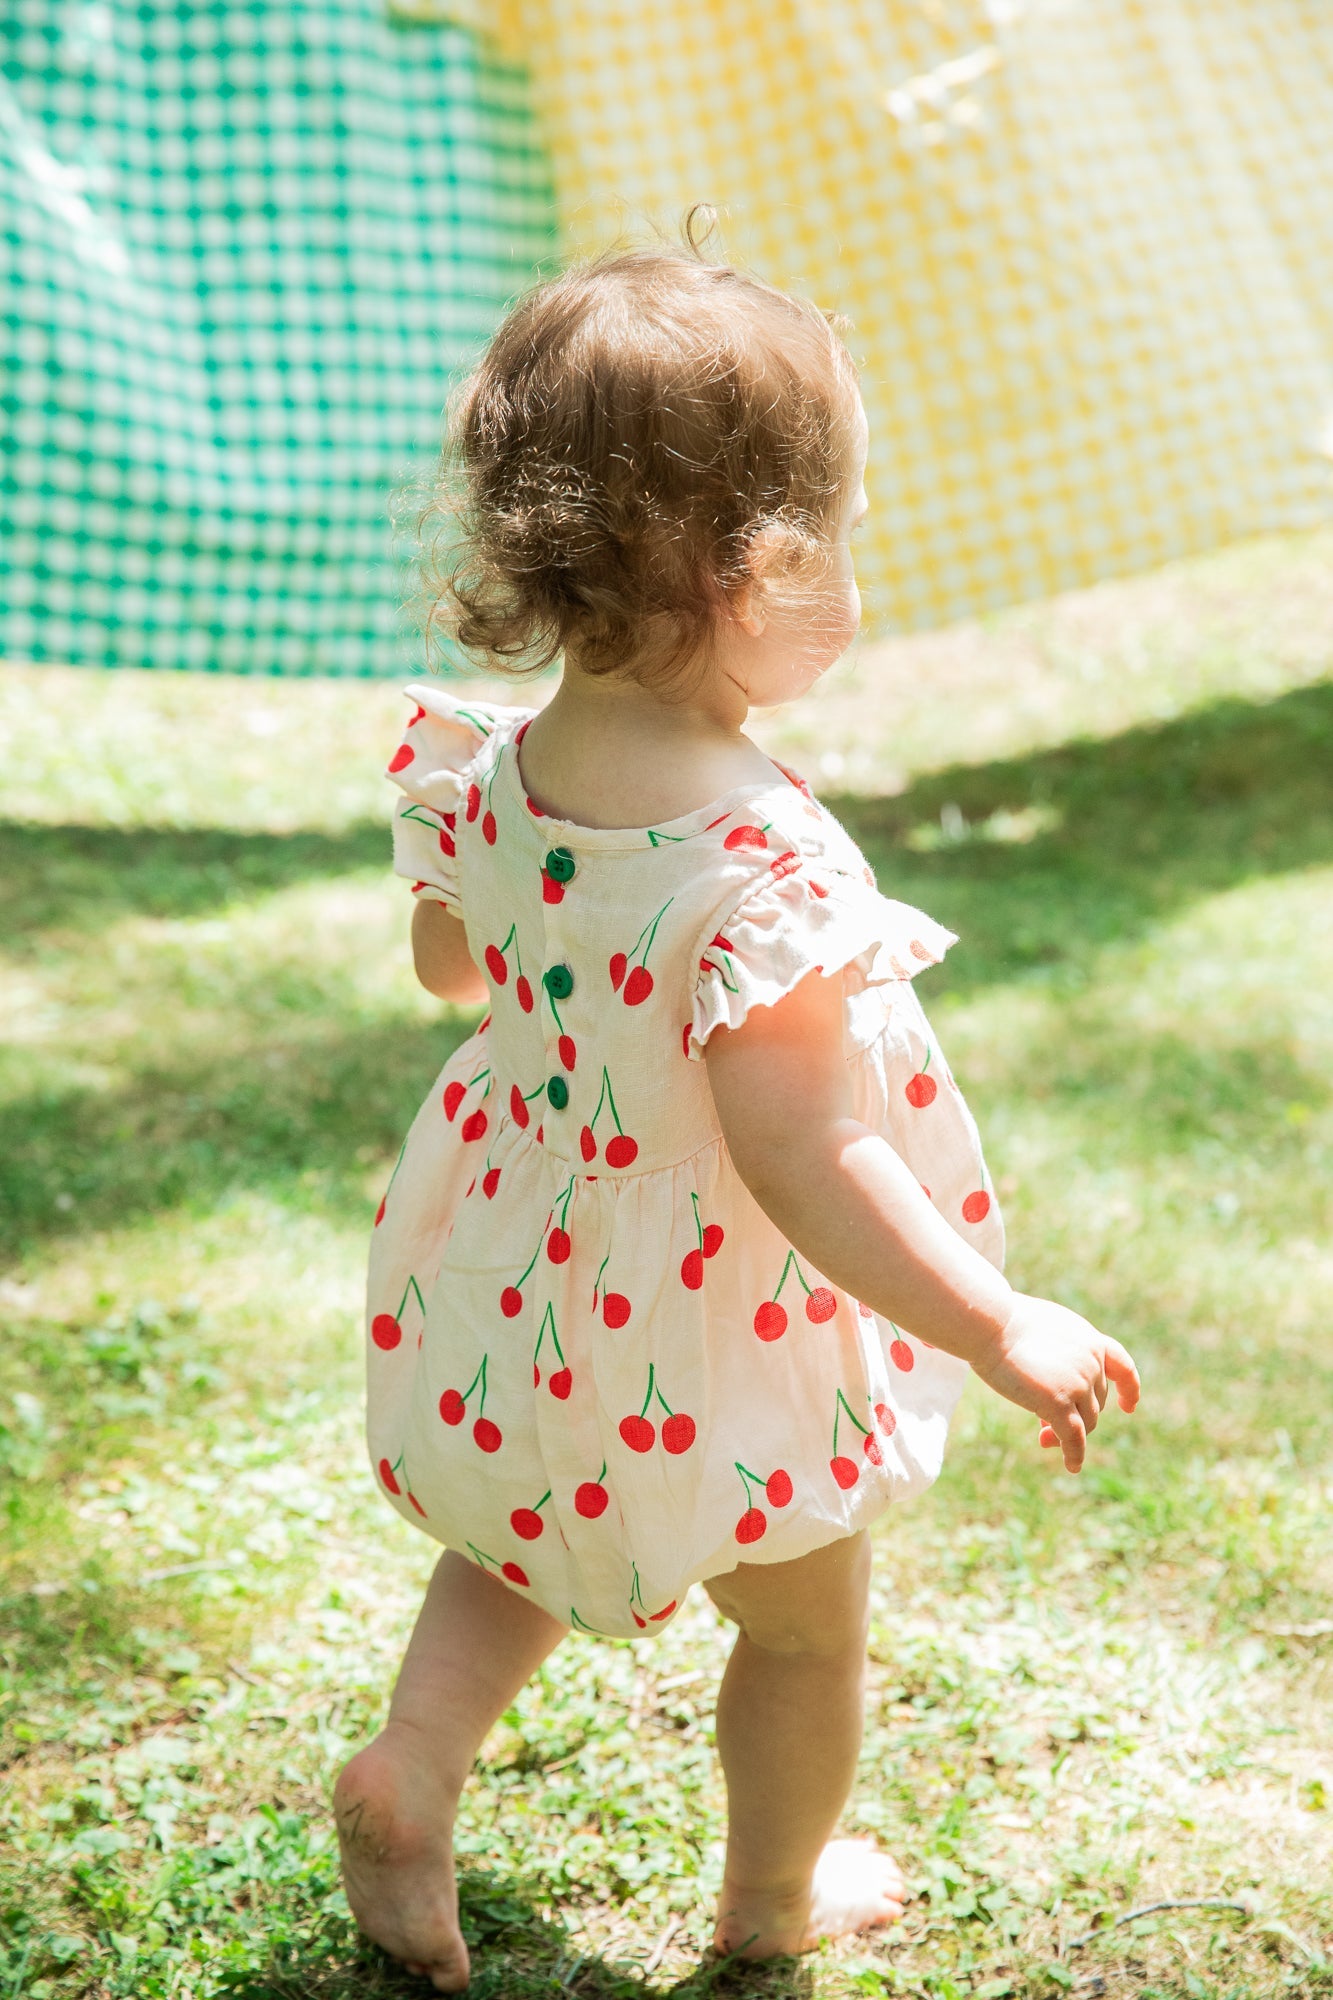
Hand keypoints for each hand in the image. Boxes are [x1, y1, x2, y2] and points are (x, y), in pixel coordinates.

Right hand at [970, 1293, 1139, 1472]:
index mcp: (1089, 1340)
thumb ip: (1060, 1353)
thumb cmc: (1005, 1323)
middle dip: (1075, 1415)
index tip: (1128, 1406)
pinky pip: (1074, 1438)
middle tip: (1043, 1426)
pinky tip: (1072, 1466)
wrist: (991, 1324)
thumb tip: (1058, 1386)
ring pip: (1086, 1422)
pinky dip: (1074, 1454)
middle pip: (1095, 1402)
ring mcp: (1078, 1383)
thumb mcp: (1044, 1331)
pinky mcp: (1059, 1402)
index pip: (1121, 1366)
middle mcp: (1091, 1362)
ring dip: (1067, 1434)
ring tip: (1043, 1439)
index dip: (1128, 1388)